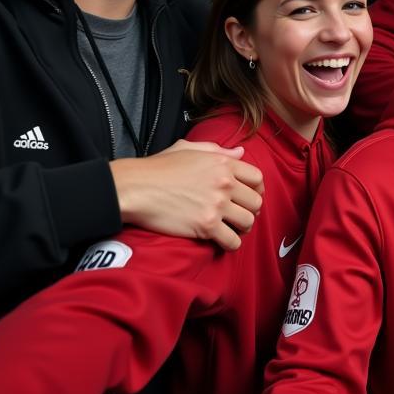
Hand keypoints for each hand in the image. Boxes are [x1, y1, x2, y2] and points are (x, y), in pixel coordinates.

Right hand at [111, 140, 264, 251]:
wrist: (135, 187)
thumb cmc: (158, 167)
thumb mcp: (189, 149)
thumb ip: (218, 150)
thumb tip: (240, 152)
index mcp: (223, 163)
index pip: (258, 178)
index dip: (256, 189)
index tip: (248, 197)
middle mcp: (225, 183)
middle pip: (256, 202)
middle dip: (250, 210)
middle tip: (240, 215)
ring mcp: (216, 205)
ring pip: (248, 222)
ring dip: (242, 228)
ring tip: (232, 229)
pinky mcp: (206, 226)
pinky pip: (232, 240)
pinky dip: (230, 244)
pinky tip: (222, 241)